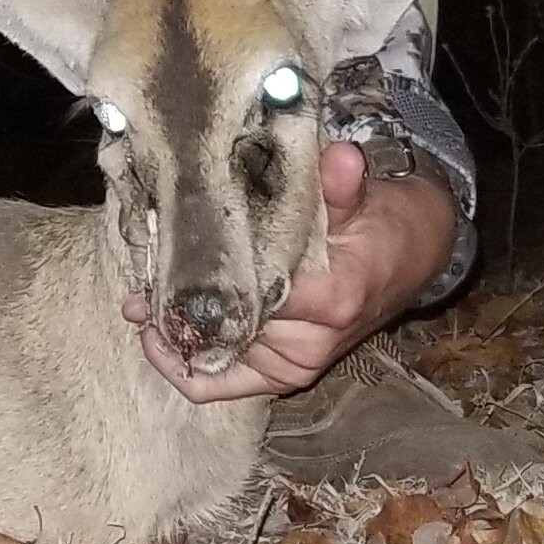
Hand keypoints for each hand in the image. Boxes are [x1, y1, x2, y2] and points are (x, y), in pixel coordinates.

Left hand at [135, 139, 455, 402]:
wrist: (408, 261)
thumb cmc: (379, 227)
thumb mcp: (363, 199)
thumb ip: (339, 184)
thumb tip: (343, 159)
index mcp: (328, 296)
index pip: (247, 293)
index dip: (200, 278)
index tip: (163, 258)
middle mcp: (310, 341)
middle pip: (225, 326)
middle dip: (176, 308)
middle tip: (135, 287)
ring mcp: (296, 363)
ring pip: (217, 356)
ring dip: (174, 334)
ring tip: (136, 304)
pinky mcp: (285, 374)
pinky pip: (225, 384)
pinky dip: (188, 368)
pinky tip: (157, 341)